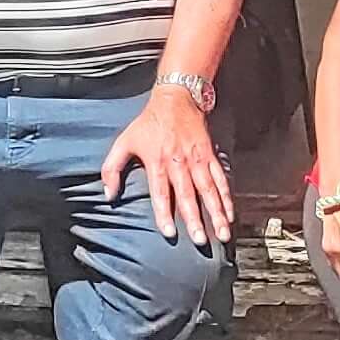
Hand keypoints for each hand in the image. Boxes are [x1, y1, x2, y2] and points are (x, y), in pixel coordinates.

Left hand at [102, 83, 233, 245]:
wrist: (176, 98)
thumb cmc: (148, 123)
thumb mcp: (124, 141)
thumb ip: (112, 169)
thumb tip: (109, 195)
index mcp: (157, 162)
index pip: (161, 193)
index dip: (165, 213)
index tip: (170, 233)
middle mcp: (179, 163)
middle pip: (188, 195)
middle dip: (195, 219)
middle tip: (201, 241)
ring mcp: (197, 160)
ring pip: (209, 190)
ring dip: (216, 213)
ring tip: (222, 233)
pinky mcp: (210, 156)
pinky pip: (221, 179)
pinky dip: (226, 197)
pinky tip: (230, 214)